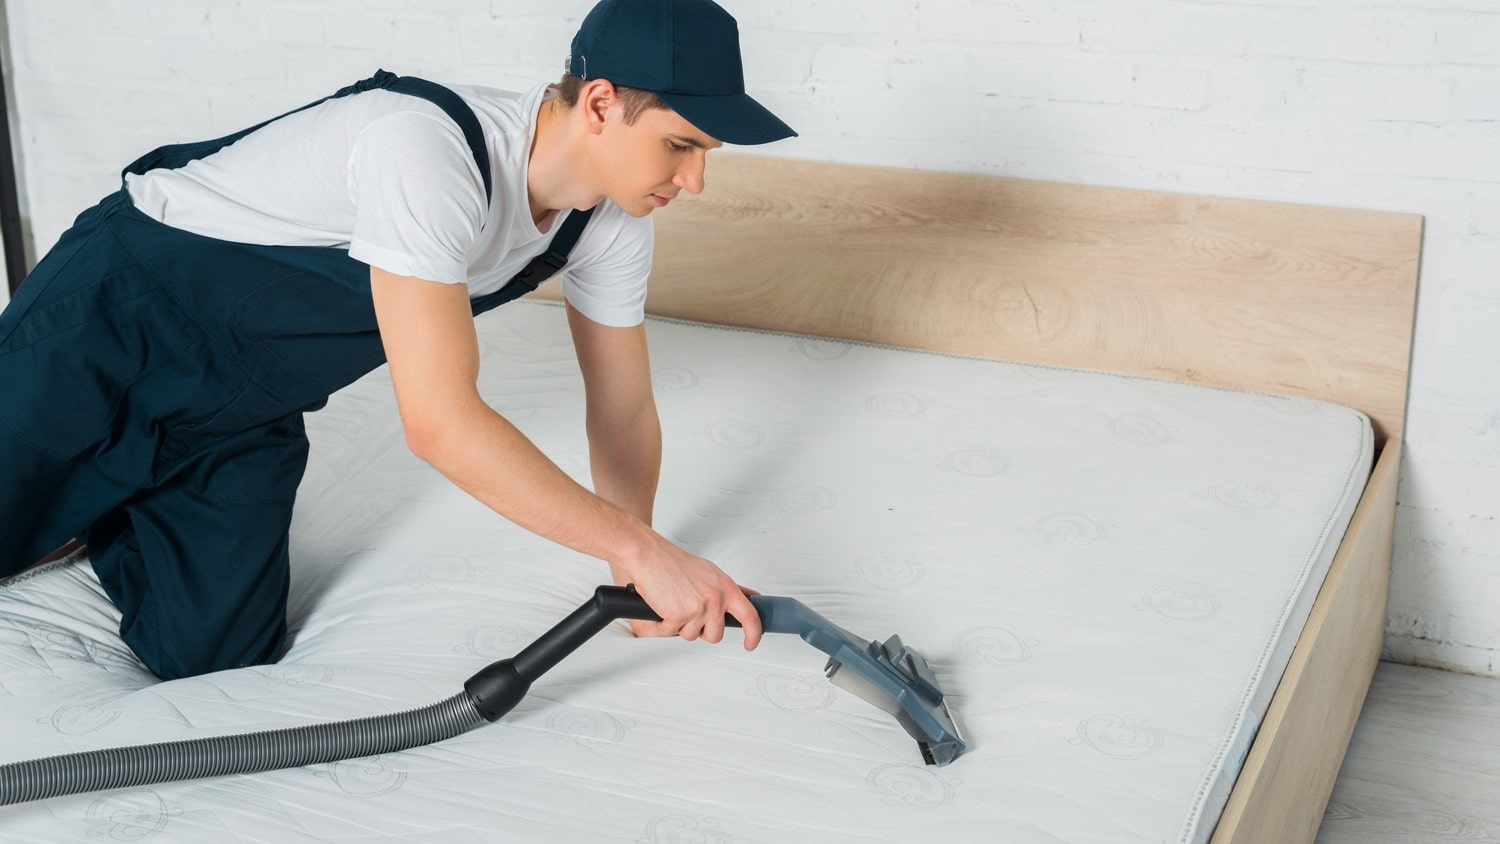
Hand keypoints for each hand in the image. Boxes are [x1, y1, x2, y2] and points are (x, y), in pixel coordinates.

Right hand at [611, 542, 761, 649]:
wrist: (649, 556)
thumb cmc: (674, 563)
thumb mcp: (711, 573)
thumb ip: (730, 589)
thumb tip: (751, 597)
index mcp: (726, 587)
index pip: (750, 616)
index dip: (753, 634)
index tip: (751, 643)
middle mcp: (715, 598)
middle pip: (715, 635)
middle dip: (701, 630)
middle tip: (689, 613)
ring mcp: (698, 608)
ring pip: (692, 636)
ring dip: (680, 626)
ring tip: (673, 604)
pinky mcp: (679, 615)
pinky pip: (670, 633)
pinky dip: (662, 624)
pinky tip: (661, 607)